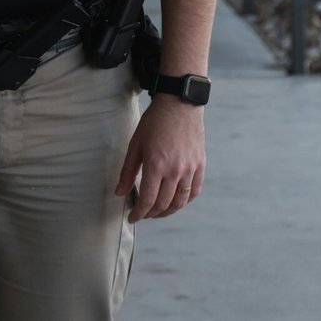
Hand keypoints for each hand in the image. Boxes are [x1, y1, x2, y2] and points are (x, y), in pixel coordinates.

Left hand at [115, 95, 204, 221]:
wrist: (179, 103)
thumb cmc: (155, 121)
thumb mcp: (136, 144)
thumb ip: (128, 171)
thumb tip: (119, 192)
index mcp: (156, 165)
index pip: (148, 200)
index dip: (138, 213)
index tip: (133, 217)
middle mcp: (175, 170)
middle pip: (163, 204)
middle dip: (151, 214)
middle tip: (143, 213)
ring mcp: (190, 168)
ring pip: (180, 202)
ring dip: (167, 212)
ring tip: (158, 211)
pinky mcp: (200, 164)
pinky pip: (194, 191)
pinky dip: (185, 201)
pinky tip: (176, 201)